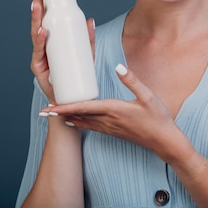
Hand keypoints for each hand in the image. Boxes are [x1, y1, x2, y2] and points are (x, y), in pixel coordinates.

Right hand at [29, 0, 95, 103]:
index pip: (47, 17)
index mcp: (52, 41)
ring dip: (36, 18)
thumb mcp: (86, 56)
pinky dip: (41, 41)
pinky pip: (40, 53)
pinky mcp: (40, 69)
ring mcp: (40, 57)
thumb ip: (88, 39)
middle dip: (36, 2)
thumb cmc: (77, 78)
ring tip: (37, 4)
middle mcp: (42, 47)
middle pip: (38, 21)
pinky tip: (43, 31)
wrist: (72, 102)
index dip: (46, 1)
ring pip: (36, 34)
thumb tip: (90, 19)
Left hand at [41, 64, 182, 158]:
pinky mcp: (113, 131)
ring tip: (52, 114)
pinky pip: (91, 126)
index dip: (66, 106)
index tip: (51, 107)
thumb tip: (118, 66)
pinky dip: (79, 122)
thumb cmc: (158, 118)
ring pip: (83, 122)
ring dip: (67, 117)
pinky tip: (73, 121)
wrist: (164, 141)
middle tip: (43, 111)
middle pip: (79, 115)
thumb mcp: (148, 96)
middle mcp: (108, 120)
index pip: (84, 107)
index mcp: (114, 110)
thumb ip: (132, 80)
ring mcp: (110, 127)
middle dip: (61, 113)